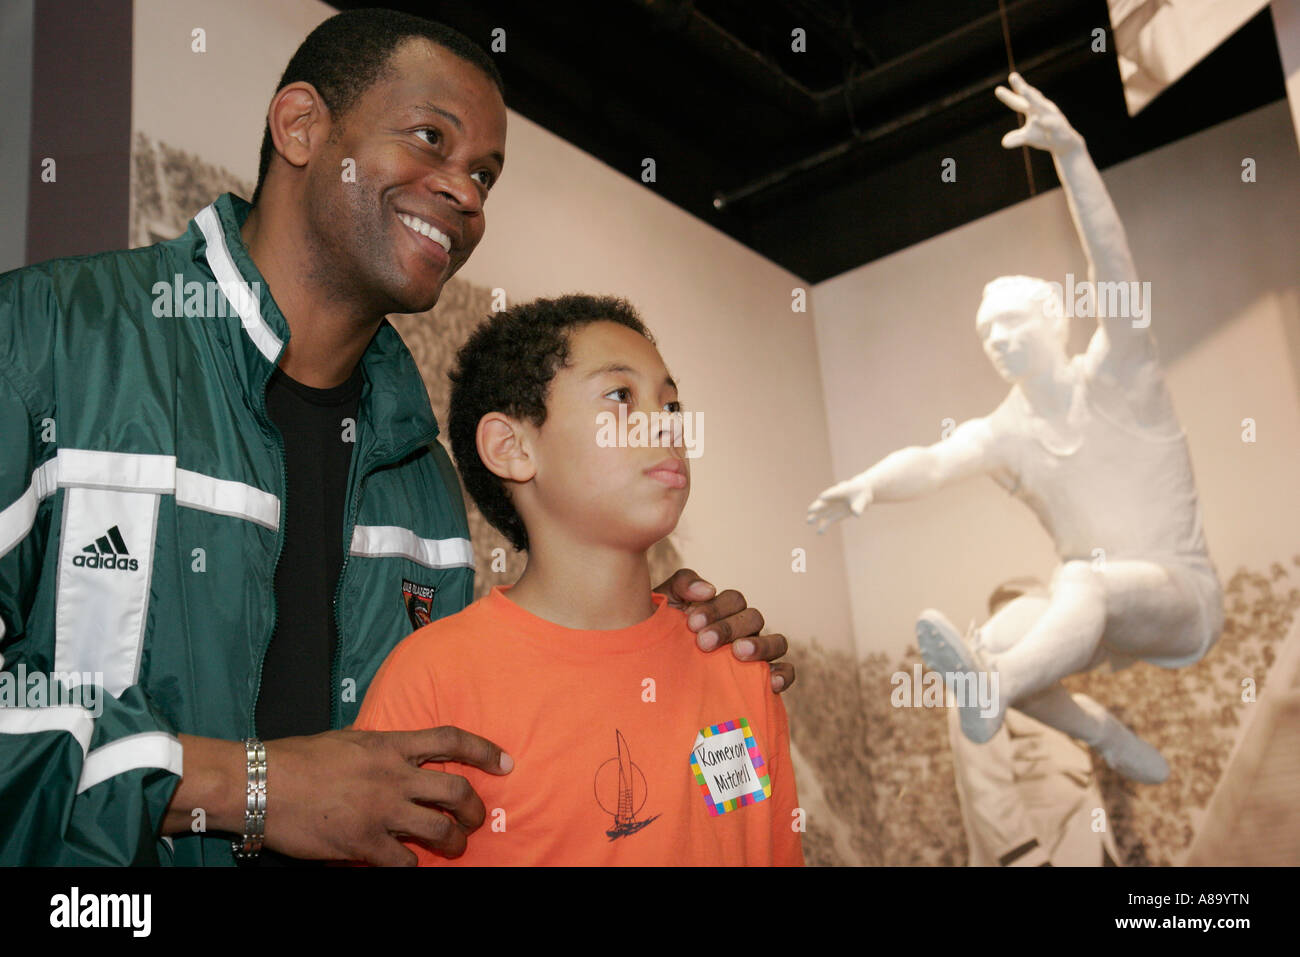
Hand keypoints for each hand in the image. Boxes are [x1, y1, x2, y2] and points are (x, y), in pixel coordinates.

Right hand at [260, 727, 511, 864]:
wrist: (260, 784)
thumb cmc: (297, 759)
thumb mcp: (348, 740)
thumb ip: (380, 749)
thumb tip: (401, 756)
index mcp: (389, 745)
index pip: (451, 740)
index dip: (484, 750)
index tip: (505, 762)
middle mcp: (393, 776)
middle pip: (456, 791)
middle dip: (474, 808)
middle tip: (475, 818)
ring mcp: (380, 811)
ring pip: (440, 830)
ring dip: (453, 842)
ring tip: (453, 847)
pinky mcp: (363, 843)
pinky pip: (405, 862)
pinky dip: (413, 866)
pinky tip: (408, 864)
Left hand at [652, 569, 793, 692]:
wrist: (653, 678)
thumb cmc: (659, 635)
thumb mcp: (664, 604)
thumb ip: (682, 585)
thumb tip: (709, 589)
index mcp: (723, 611)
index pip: (733, 600)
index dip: (716, 609)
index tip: (692, 623)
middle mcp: (743, 630)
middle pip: (753, 619)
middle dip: (729, 628)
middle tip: (703, 642)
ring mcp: (755, 654)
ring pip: (776, 641)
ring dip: (760, 645)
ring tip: (738, 653)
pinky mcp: (762, 680)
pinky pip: (785, 672)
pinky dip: (783, 674)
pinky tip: (770, 682)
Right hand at [806, 477, 871, 532]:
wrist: (862, 494)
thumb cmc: (862, 493)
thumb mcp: (863, 498)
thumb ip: (859, 506)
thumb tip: (856, 514)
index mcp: (841, 490)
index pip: (833, 493)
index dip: (828, 495)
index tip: (821, 497)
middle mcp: (835, 499)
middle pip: (824, 503)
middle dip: (817, 507)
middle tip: (810, 511)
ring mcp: (835, 507)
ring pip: (824, 512)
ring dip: (817, 517)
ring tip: (809, 522)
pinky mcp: (837, 514)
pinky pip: (829, 520)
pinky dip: (824, 525)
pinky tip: (820, 532)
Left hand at [995, 72, 1080, 153]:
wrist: (1066, 143)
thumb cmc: (1045, 135)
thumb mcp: (1029, 137)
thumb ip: (1017, 137)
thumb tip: (1004, 142)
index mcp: (1033, 109)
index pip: (1018, 102)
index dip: (1008, 96)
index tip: (997, 90)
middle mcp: (1042, 108)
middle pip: (1031, 96)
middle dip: (1022, 87)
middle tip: (1013, 77)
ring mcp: (1052, 116)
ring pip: (1041, 106)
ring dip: (1032, 98)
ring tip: (1023, 90)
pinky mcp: (1059, 127)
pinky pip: (1051, 124)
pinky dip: (1044, 122)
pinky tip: (1036, 120)